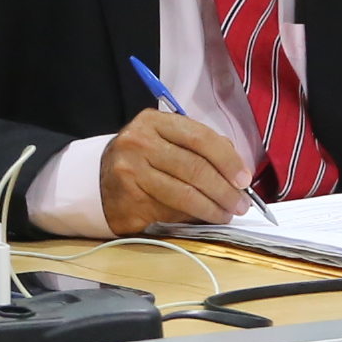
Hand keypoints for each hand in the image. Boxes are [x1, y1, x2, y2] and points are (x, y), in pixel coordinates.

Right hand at [99, 110, 254, 233]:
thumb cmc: (143, 158)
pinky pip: (169, 211)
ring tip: (227, 214)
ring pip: (184, 194)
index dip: (227, 159)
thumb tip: (237, 171)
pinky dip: (192, 217)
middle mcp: (139, 143)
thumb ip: (199, 147)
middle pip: (194, 168)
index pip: (200, 137)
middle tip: (242, 204)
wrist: (97, 178)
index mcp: (154, 121)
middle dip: (224, 189)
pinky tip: (204, 219)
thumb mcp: (165, 139)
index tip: (245, 179)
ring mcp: (130, 172)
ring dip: (212, 208)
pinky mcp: (129, 200)